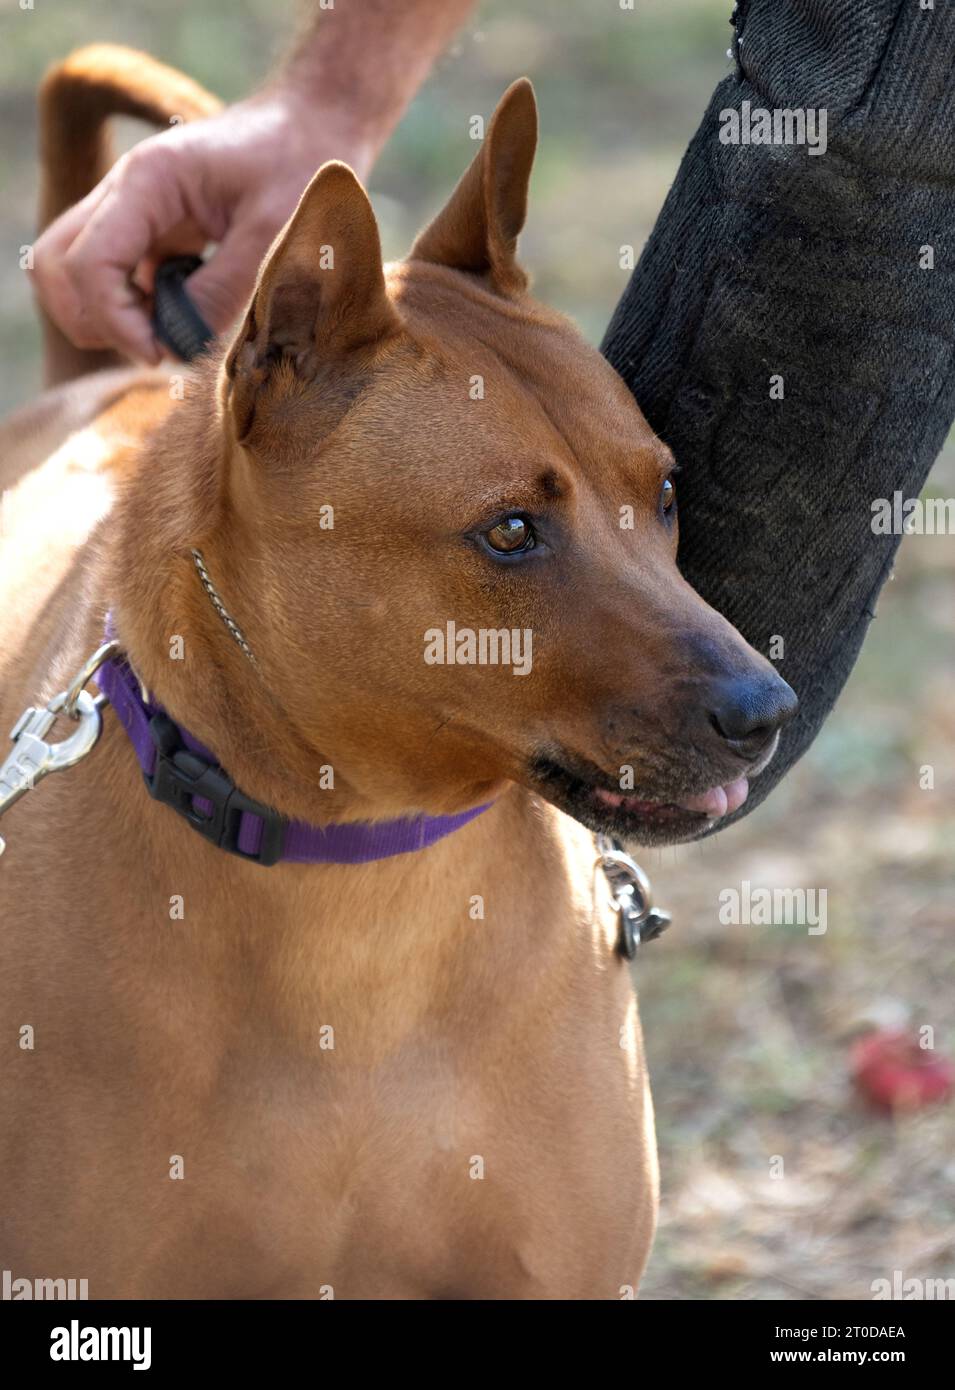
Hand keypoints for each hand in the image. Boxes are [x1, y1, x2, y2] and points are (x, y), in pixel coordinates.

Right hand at [29, 90, 375, 363]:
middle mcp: (125, 193)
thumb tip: (175, 346)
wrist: (315, 125)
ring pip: (77, 275)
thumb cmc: (301, 167)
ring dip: (110, 317)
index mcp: (148, 181)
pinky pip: (118, 280)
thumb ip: (221, 291)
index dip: (115, 322)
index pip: (88, 263)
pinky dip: (139, 310)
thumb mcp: (272, 234)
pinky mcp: (152, 233)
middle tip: (155, 348)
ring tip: (172, 332)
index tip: (160, 354)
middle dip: (95, 320)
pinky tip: (190, 314)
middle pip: (58, 268)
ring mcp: (133, 213)